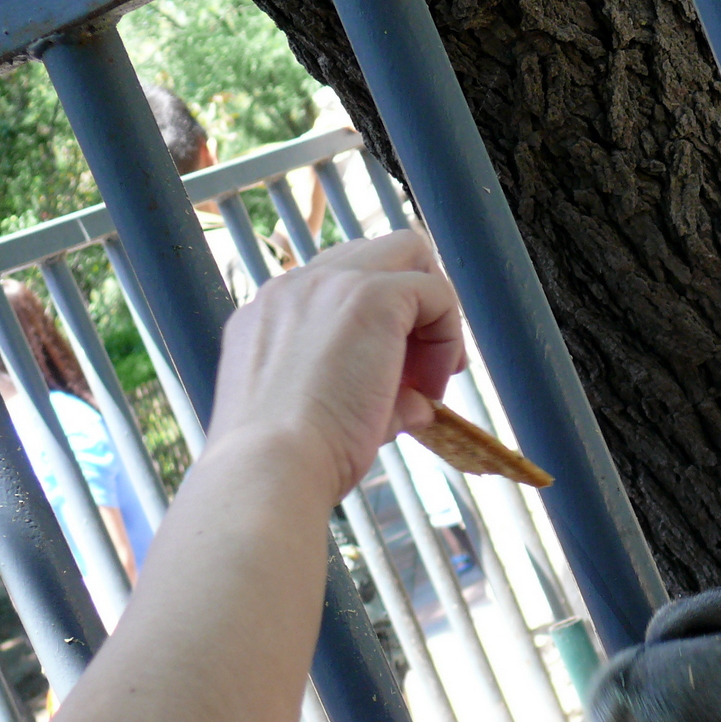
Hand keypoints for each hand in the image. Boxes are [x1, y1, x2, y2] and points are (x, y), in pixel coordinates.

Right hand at [207, 230, 464, 502]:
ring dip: (432, 316)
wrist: (271, 466)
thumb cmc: (290, 460)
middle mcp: (294, 287)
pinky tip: (433, 386)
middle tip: (422, 371)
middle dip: (412, 305)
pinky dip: (449, 334)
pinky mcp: (372, 296)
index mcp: (272, 312)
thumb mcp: (323, 418)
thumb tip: (420, 406)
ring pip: (409, 254)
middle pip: (376, 254)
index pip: (339, 287)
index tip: (394, 381)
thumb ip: (373, 399)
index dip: (381, 326)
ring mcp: (329, 284)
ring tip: (430, 381)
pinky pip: (436, 292)